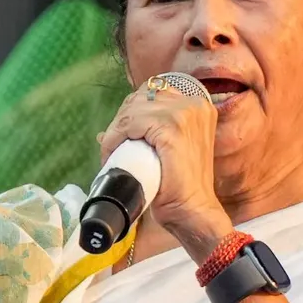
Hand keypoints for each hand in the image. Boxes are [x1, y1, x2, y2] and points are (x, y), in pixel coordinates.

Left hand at [98, 84, 232, 259]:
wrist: (192, 211)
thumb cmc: (180, 186)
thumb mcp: (168, 150)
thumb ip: (146, 135)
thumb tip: (104, 133)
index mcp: (197, 106)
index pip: (153, 92)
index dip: (131, 111)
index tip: (120, 135)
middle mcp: (194, 105)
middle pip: (141, 97)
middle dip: (121, 119)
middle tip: (112, 145)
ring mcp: (184, 115)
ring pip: (133, 109)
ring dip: (116, 130)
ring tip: (110, 151)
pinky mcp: (172, 129)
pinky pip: (131, 124)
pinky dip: (116, 137)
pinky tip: (111, 152)